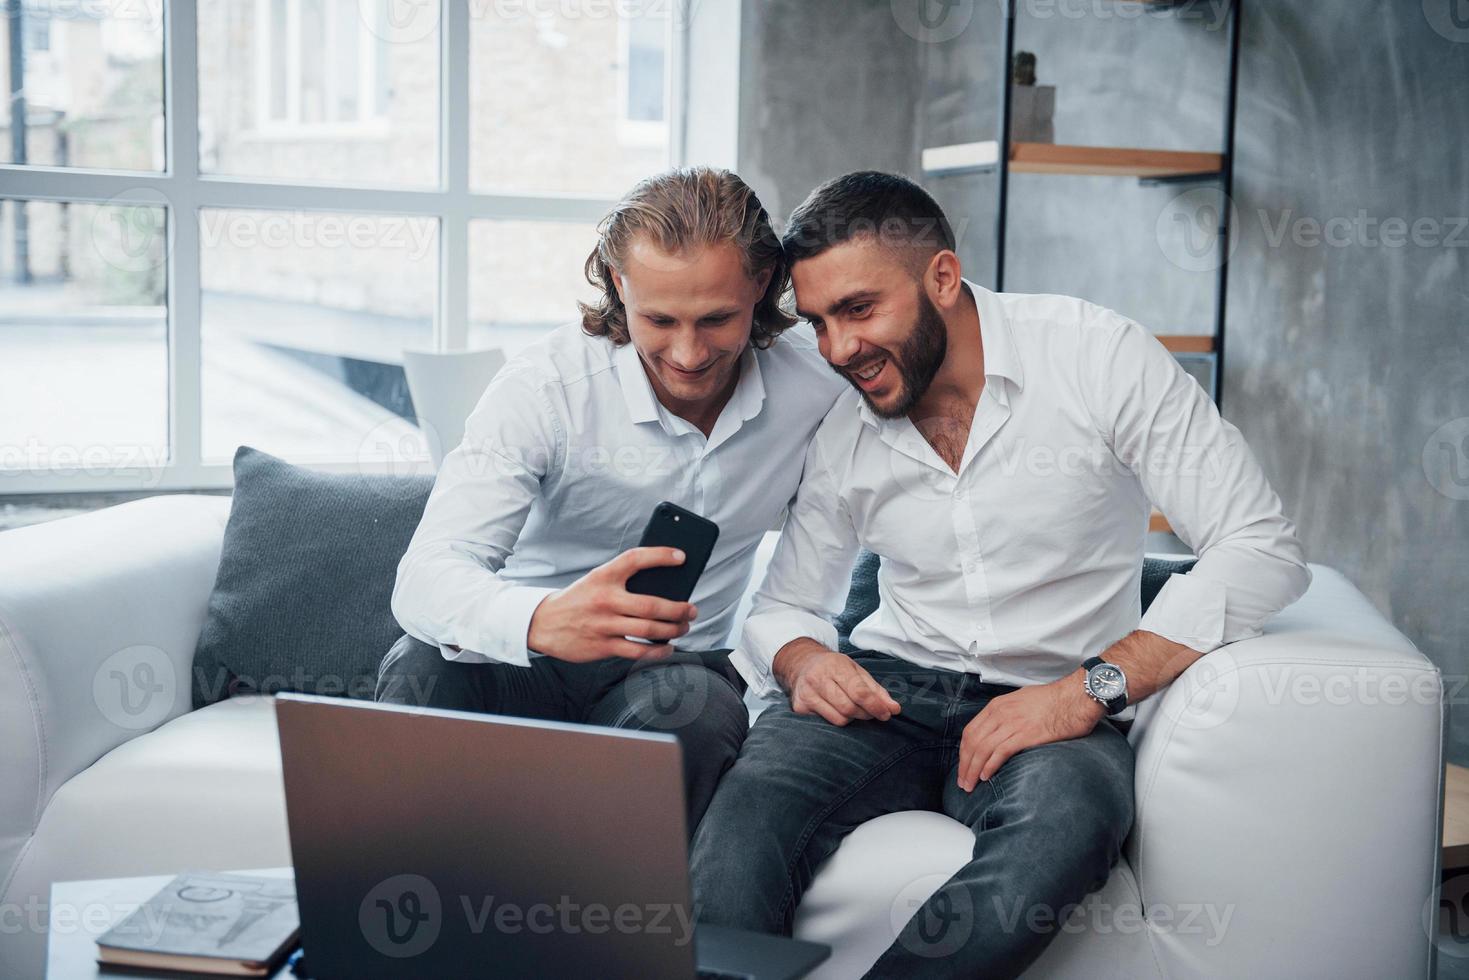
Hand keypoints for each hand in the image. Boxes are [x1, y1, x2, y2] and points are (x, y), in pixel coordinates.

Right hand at [527, 547, 696, 662]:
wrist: (543, 623)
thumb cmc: (579, 599)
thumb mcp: (596, 580)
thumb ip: (623, 580)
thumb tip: (664, 586)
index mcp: (603, 576)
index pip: (635, 559)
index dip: (660, 555)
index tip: (682, 557)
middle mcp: (605, 600)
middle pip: (652, 605)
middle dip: (679, 609)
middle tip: (692, 609)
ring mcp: (604, 625)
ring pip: (649, 630)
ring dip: (674, 630)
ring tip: (684, 626)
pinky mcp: (603, 646)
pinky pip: (638, 651)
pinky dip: (658, 651)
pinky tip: (667, 647)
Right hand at [773, 639, 901, 726]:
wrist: (802, 664)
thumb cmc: (834, 668)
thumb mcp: (856, 671)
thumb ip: (876, 690)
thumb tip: (894, 709)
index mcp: (835, 665)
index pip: (859, 691)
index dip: (875, 706)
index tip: (886, 714)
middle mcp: (817, 678)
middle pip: (849, 708)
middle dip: (865, 713)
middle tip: (869, 711)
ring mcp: (806, 694)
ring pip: (838, 719)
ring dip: (851, 718)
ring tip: (851, 709)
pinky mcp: (799, 707)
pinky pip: (826, 723)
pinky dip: (836, 720)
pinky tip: (835, 710)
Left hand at [956, 670, 1104, 790]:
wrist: (1075, 697)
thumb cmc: (1054, 700)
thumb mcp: (1021, 700)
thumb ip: (1007, 713)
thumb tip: (999, 730)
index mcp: (997, 705)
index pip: (970, 731)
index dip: (964, 751)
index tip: (963, 765)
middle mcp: (1000, 713)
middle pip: (972, 742)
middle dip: (964, 764)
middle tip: (963, 781)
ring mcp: (1012, 723)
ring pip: (982, 749)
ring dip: (973, 770)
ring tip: (971, 785)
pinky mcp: (1025, 734)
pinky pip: (1000, 752)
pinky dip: (990, 766)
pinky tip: (986, 777)